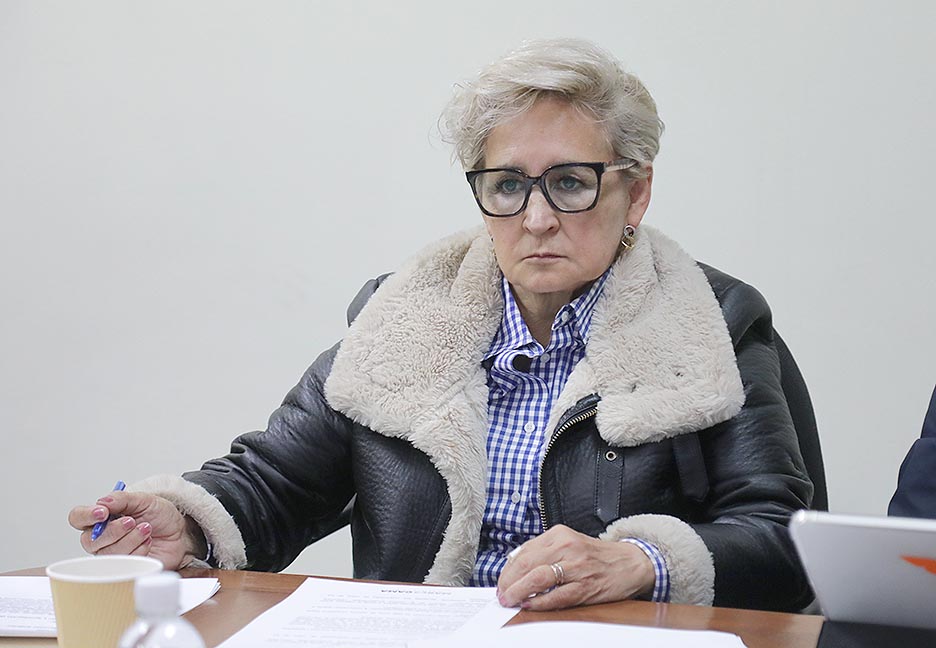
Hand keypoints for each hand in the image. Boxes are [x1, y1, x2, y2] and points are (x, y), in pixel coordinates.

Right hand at [67, 491, 202, 570]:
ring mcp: (112, 554)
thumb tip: (102, 501)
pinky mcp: (125, 567)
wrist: (179, 532)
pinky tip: (148, 542)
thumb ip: (123, 499)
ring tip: (146, 529)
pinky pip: (124, 564)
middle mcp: (102, 538)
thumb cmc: (160, 516)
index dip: (86, 516)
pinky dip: (139, 550)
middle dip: (114, 530)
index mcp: (102, 518)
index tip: (103, 512)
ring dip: (130, 539)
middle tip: (132, 521)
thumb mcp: (144, 500)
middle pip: (90, 541)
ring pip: (108, 553)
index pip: (78, 517)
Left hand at [496, 524, 655, 609]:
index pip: (523, 552)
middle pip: (526, 564)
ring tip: (510, 600)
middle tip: (501, 595)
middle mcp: (567, 547)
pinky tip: (530, 604)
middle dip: (509, 582)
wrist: (630, 563)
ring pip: (538, 578)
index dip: (507, 570)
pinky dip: (540, 602)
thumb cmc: (595, 556)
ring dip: (519, 591)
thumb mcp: (568, 543)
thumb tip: (514, 566)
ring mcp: (576, 566)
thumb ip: (543, 551)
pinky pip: (557, 596)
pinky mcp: (586, 586)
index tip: (501, 583)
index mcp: (559, 534)